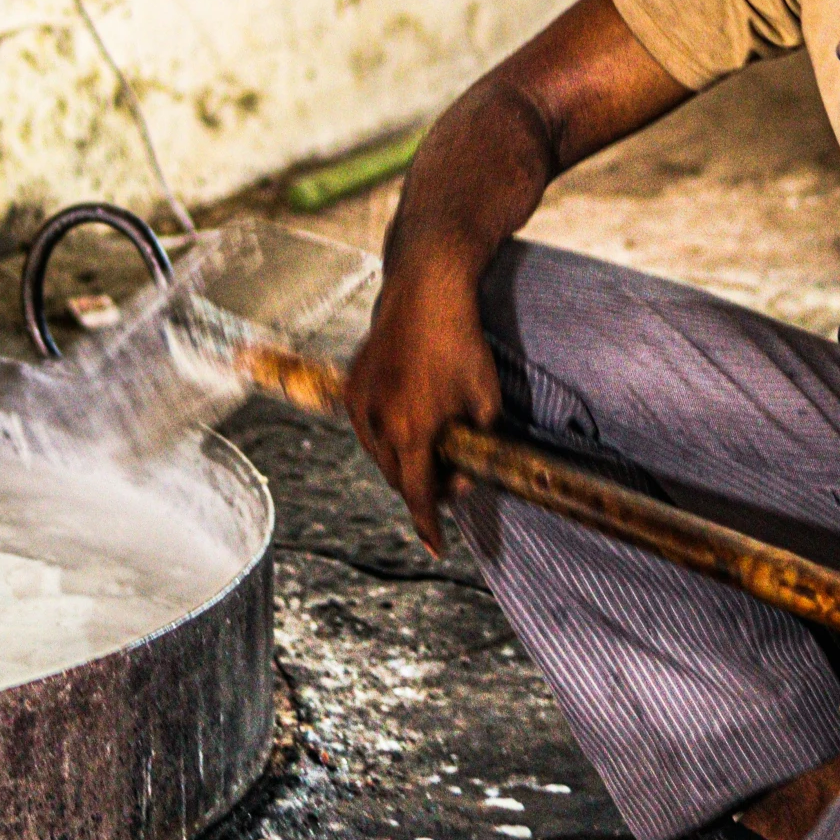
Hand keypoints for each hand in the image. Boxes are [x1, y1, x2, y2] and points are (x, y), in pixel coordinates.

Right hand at [344, 274, 502, 554]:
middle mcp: (379, 422)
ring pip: (377, 453)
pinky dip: (385, 434)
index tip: (436, 547)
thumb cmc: (462, 345)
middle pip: (396, 477)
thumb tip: (462, 478)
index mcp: (413, 430)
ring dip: (400, 460)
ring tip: (428, 445)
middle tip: (449, 478)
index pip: (418, 494)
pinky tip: (406, 419)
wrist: (426, 292)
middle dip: (420, 485)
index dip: (428, 524)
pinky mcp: (352, 384)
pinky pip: (366, 425)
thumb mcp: (487, 400)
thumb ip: (478, 446)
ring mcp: (361, 403)